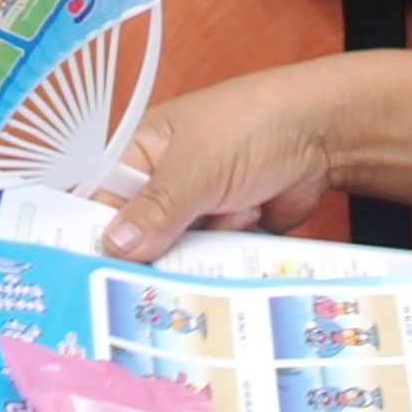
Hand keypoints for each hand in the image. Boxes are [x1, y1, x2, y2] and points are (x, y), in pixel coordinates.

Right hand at [96, 67, 354, 259]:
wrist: (323, 135)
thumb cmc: (254, 125)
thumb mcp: (197, 166)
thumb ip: (156, 208)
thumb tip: (113, 244)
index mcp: (141, 154)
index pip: (101, 202)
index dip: (93, 237)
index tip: (87, 275)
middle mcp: (163, 185)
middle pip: (137, 239)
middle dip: (147, 260)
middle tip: (146, 286)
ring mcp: (196, 211)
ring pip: (174, 256)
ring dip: (192, 261)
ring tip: (208, 255)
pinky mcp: (226, 233)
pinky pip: (209, 263)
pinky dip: (219, 266)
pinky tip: (231, 258)